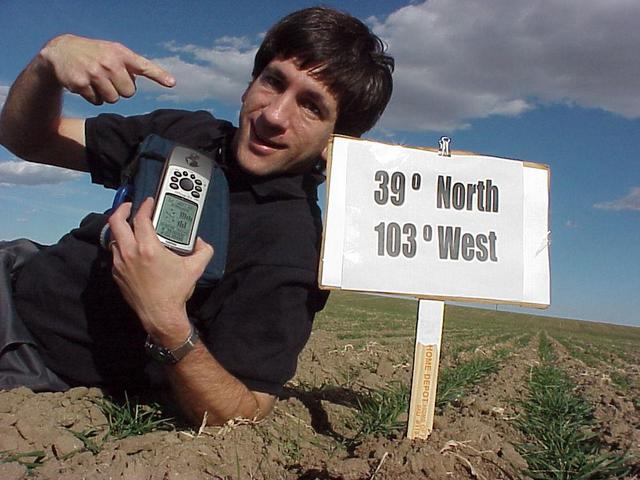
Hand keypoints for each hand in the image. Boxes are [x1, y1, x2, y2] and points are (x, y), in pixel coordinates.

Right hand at [39, 34, 174, 104]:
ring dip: (107, 95)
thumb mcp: (113, 53)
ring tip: (97, 81)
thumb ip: (132, 65)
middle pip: (129, 93)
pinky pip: (97, 102)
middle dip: (120, 90)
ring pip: (113, 99)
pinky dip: (93, 97)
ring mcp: (94, 72)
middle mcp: (109, 62)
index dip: (158, 75)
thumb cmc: (94, 54)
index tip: (171, 83)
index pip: (144, 65)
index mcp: (120, 53)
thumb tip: (158, 80)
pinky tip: (86, 84)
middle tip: (109, 79)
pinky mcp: (81, 83)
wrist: (60, 51)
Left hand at [108, 198, 212, 343]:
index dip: (145, 206)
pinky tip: (131, 248)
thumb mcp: (196, 268)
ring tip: (131, 227)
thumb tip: (201, 241)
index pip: (140, 218)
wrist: (160, 315)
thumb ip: (204, 250)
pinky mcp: (117, 274)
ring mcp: (120, 264)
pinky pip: (115, 254)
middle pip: (115, 222)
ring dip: (121, 229)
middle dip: (122, 209)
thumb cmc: (176, 292)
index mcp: (148, 248)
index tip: (149, 202)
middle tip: (130, 207)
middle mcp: (130, 253)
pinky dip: (121, 246)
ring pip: (113, 238)